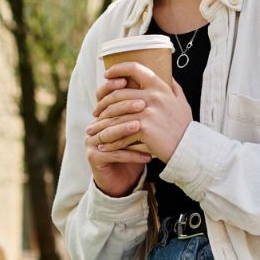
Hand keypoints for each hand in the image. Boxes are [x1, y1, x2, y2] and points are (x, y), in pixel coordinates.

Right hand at [85, 76, 149, 197]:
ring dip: (126, 129)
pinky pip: (113, 153)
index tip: (128, 81)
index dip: (114, 86)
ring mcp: (92, 140)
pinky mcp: (94, 156)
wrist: (126, 178)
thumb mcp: (142, 124)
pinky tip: (147, 156)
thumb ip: (147, 105)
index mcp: (105, 113)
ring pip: (109, 132)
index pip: (105, 94)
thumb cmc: (137, 148)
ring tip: (141, 128)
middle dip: (125, 107)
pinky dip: (131, 154)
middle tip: (143, 105)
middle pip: (108, 112)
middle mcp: (95, 124)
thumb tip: (167, 82)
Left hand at [88, 62, 191, 163]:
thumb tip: (168, 75)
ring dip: (101, 123)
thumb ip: (173, 88)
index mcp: (160, 87)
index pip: (135, 68)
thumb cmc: (184, 127)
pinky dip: (110, 140)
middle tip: (96, 112)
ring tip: (94, 130)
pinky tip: (104, 145)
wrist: (189, 148)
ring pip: (115, 114)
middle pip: (118, 94)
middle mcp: (153, 96)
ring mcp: (148, 112)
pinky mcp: (144, 128)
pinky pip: (120, 132)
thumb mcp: (182, 102)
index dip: (118, 69)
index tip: (107, 75)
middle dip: (102, 103)